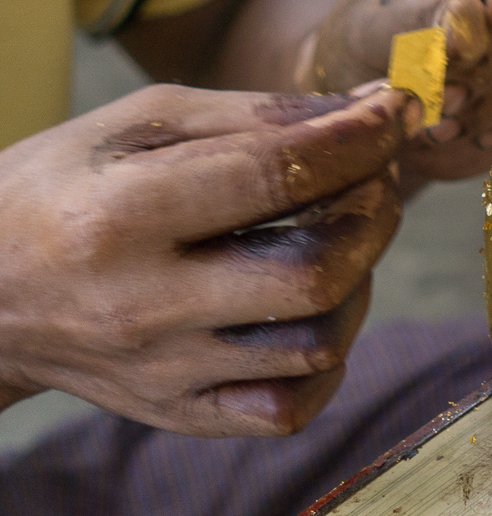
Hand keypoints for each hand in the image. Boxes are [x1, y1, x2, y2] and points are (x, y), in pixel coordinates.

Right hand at [0, 82, 418, 436]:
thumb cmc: (63, 188)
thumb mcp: (141, 124)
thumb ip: (259, 114)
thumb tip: (371, 110)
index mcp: (122, 215)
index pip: (275, 176)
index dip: (359, 139)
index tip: (397, 111)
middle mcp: (143, 305)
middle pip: (312, 274)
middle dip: (373, 215)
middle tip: (377, 178)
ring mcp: (163, 373)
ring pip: (316, 344)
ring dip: (360, 279)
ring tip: (341, 238)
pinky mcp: (178, 413)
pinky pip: (288, 408)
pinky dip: (327, 356)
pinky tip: (314, 308)